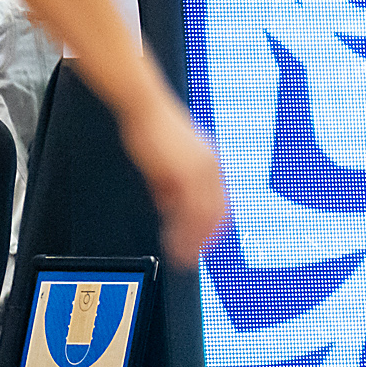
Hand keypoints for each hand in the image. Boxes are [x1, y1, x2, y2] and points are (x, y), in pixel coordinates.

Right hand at [116, 93, 227, 265]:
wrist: (145, 109)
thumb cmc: (152, 130)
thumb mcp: (165, 162)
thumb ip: (169, 185)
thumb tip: (169, 205)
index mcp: (211, 163)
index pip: (219, 202)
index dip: (213, 226)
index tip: (203, 243)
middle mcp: (212, 167)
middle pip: (217, 213)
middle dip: (205, 238)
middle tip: (192, 258)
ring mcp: (203, 170)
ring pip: (205, 217)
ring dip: (193, 240)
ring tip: (183, 258)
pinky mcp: (187, 173)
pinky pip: (190, 211)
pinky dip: (184, 231)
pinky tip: (174, 244)